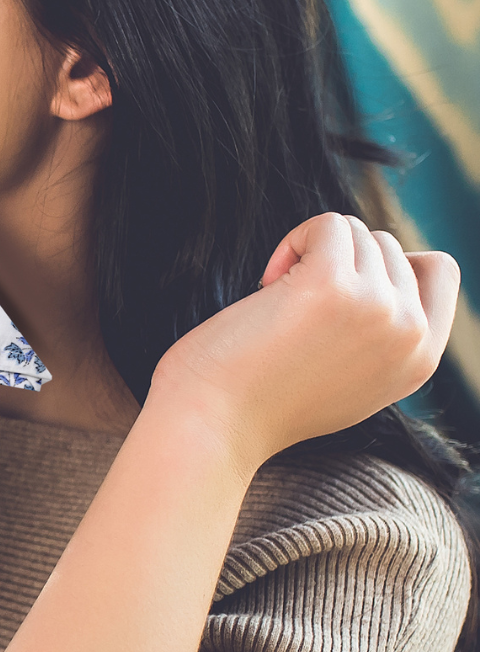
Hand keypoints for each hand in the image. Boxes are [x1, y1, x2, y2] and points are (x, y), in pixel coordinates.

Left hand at [149, 213, 457, 467]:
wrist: (213, 426)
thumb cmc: (261, 400)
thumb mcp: (349, 380)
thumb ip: (380, 338)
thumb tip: (384, 278)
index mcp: (421, 360)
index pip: (438, 271)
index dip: (386, 263)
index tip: (338, 289)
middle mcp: (411, 334)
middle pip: (388, 246)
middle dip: (336, 260)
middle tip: (291, 306)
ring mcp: (377, 308)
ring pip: (357, 233)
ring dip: (310, 253)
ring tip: (275, 301)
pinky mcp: (333, 286)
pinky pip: (329, 224)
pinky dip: (294, 240)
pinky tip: (267, 281)